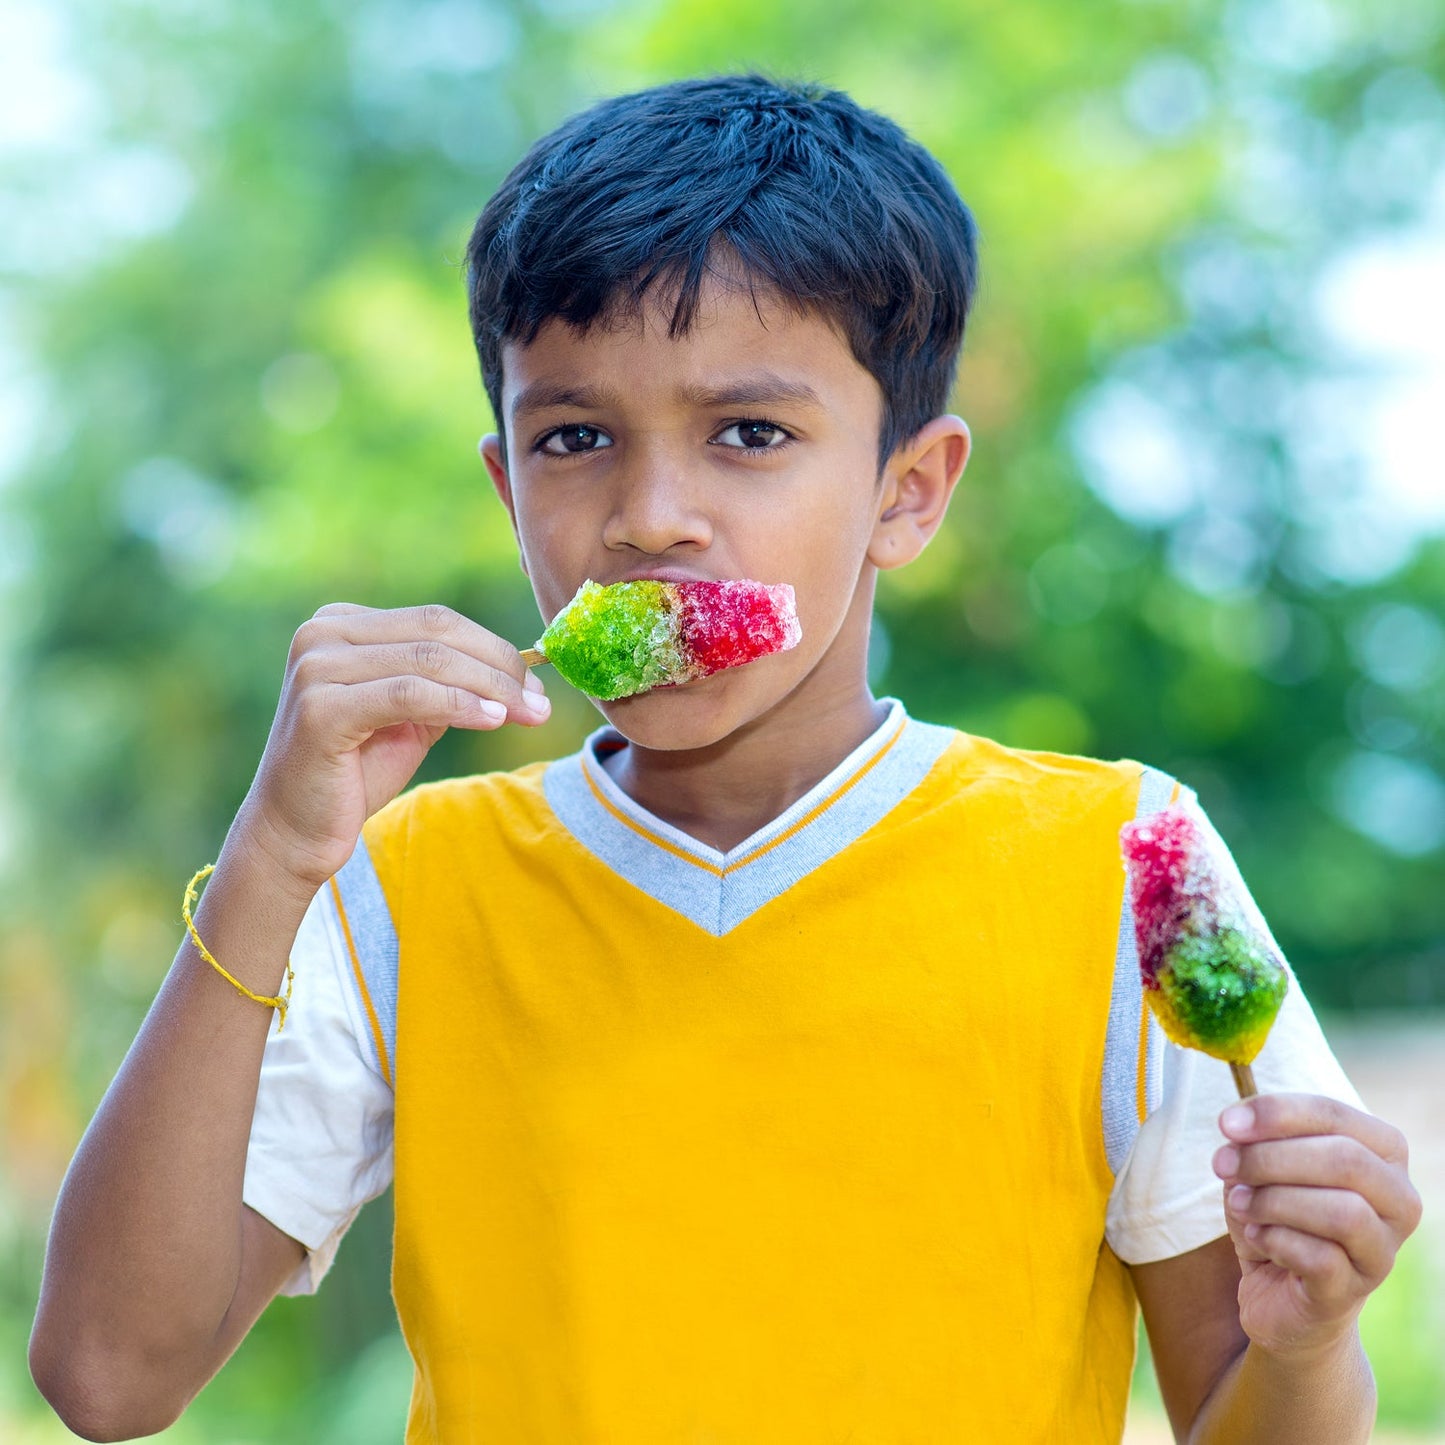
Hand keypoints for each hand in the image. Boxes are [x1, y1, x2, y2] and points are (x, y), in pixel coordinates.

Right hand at [236, 602, 549, 894]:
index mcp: (341, 624)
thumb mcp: (411, 715)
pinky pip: (410, 695)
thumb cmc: (355, 771)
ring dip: (490, 688)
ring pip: (430, 662)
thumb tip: (521, 672)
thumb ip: (449, 683)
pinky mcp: (320, 707)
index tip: (537, 683)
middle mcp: (322, 633)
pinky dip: (460, 705)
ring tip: (526, 714)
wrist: (296, 830)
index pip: (436, 621)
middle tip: (540, 702)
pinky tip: (493, 720)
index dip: (495, 648)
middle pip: (437, 633)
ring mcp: (316, 666)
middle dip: (500, 667)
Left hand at [1212, 1092, 1421, 1356]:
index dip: (1277, 1113)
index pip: (1334, 1116)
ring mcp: (1382, 1250)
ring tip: (1240, 1205)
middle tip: (1222, 1165)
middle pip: (1346, 1160)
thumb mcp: (1264, 1168)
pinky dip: (1276, 1241)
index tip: (1226, 1123)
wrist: (1283, 1298)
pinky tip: (1257, 1238)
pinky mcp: (1353, 1291)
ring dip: (1274, 1201)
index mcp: (1381, 1152)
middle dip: (1271, 1158)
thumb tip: (1236, 1127)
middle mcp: (1398, 1200)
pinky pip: (1321, 1259)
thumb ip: (1256, 1141)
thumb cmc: (1278, 1217)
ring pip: (1343, 1212)